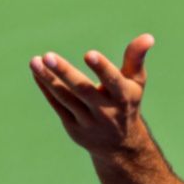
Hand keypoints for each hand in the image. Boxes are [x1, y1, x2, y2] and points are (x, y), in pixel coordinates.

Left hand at [29, 34, 154, 157]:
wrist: (120, 146)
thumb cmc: (127, 104)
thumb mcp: (136, 82)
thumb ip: (137, 58)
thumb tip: (148, 36)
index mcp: (122, 97)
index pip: (112, 81)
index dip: (102, 68)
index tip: (90, 54)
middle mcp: (105, 110)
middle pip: (83, 90)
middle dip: (65, 73)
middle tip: (48, 56)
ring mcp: (87, 121)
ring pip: (65, 98)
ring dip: (48, 79)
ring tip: (35, 61)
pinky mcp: (73, 127)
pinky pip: (57, 105)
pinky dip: (46, 88)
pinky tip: (36, 71)